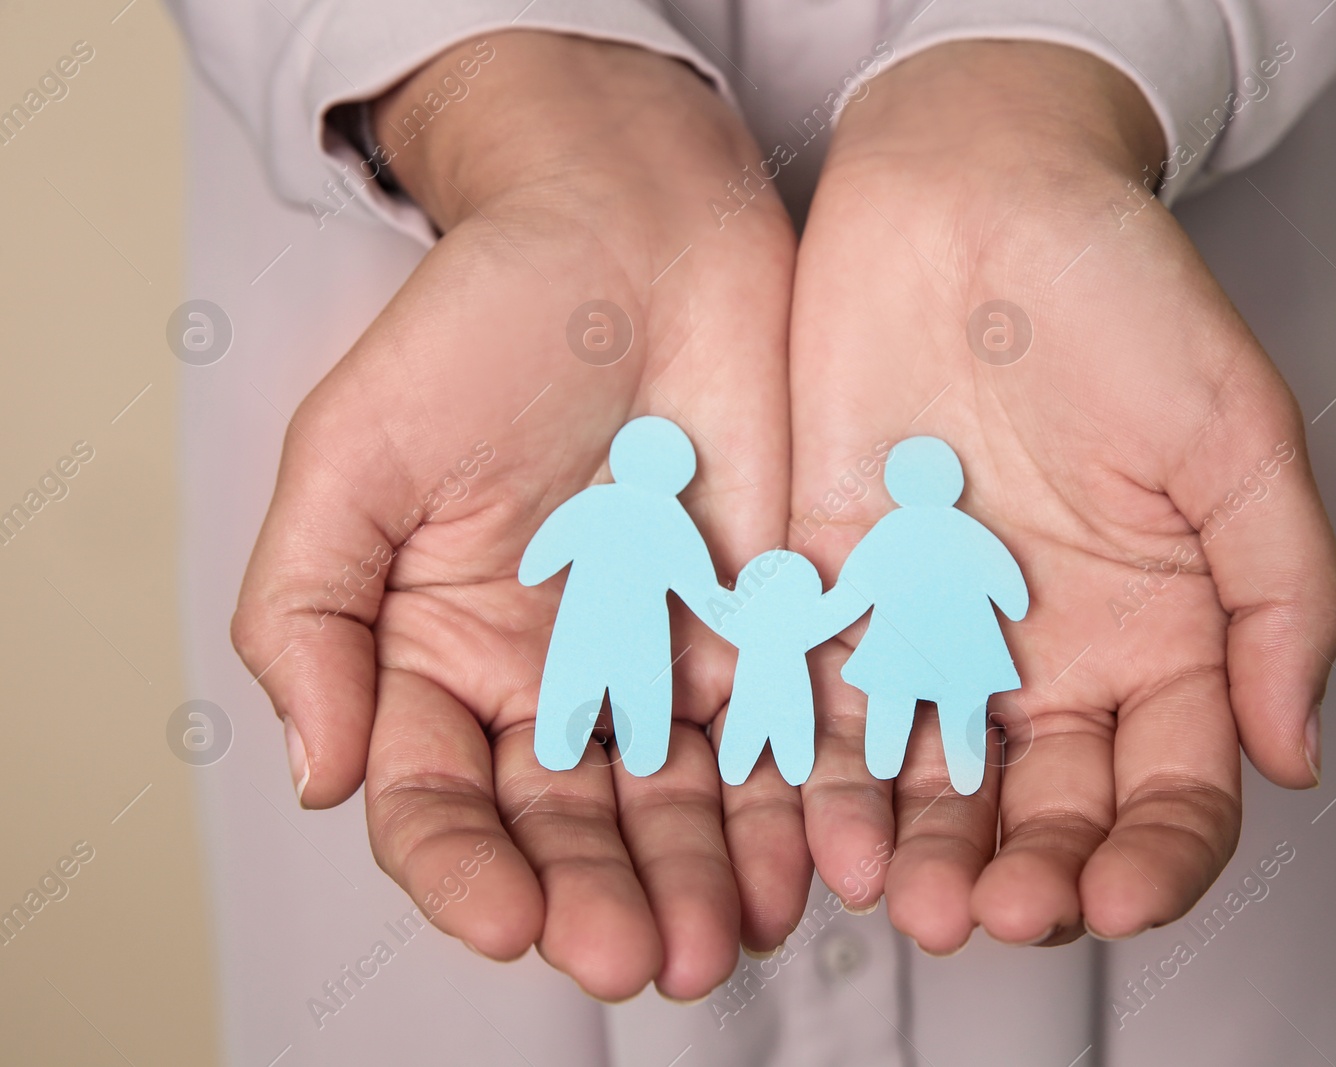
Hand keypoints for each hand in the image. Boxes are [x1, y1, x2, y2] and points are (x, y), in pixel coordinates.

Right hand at [231, 32, 809, 999]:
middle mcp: (556, 678)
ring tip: (722, 935)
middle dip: (601, 894)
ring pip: (683, 801)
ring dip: (700, 877)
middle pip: (573, 822)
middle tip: (635, 955)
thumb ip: (309, 613)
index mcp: (441, 654)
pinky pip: (785, 733)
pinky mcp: (770, 625)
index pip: (441, 799)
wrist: (633, 230)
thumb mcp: (354, 455)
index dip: (466, 869)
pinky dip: (795, 799)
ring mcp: (669, 658)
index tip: (509, 918)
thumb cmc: (479, 325)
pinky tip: (809, 855)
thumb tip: (314, 774)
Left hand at [789, 43, 1335, 951]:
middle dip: (1025, 875)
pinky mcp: (834, 596)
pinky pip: (826, 707)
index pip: (1170, 788)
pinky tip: (824, 824)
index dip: (1157, 857)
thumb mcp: (1235, 436)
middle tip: (997, 911)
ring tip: (909, 896)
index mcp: (1158, 634)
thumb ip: (1280, 594)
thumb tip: (1294, 752)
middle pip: (1042, 810)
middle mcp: (1046, 654)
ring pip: (932, 785)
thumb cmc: (1117, 296)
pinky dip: (826, 775)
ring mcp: (935, 633)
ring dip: (923, 851)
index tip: (1124, 895)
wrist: (967, 199)